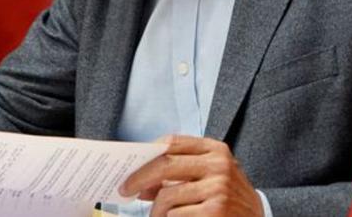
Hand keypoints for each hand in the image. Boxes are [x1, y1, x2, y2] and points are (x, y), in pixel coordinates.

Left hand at [120, 135, 262, 216]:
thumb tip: (140, 182)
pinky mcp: (216, 211)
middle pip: (165, 165)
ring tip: (155, 215)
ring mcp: (218, 189)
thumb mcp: (211, 174)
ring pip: (167, 196)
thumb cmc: (227, 196)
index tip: (130, 165)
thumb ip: (181, 170)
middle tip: (124, 190)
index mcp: (216, 150)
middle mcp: (219, 166)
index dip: (147, 153)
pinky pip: (176, 215)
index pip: (172, 142)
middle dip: (138, 178)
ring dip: (155, 210)